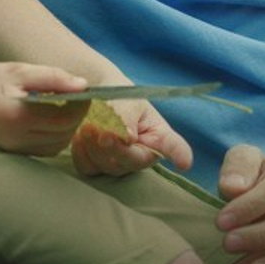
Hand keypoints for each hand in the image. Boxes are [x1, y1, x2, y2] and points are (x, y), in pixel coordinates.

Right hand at [0, 62, 89, 155]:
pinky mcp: (9, 152)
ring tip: (62, 106)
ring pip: (54, 147)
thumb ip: (51, 78)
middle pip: (63, 137)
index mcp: (20, 117)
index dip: (81, 106)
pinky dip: (51, 137)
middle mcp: (18, 140)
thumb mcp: (15, 71)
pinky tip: (46, 118)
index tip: (84, 90)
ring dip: (65, 130)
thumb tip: (82, 85)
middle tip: (75, 97)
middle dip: (75, 118)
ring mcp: (12, 149)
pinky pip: (40, 150)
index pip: (66, 119)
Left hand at [70, 99, 193, 176]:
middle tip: (98, 128)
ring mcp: (120, 165)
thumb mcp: (125, 99)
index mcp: (158, 136)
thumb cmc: (119, 95)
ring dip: (93, 145)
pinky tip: (80, 134)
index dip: (179, 155)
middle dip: (113, 146)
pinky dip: (81, 150)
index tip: (183, 162)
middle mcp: (142, 155)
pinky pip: (87, 166)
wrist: (93, 96)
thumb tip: (128, 139)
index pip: (174, 147)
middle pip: (131, 161)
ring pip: (107, 166)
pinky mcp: (98, 167)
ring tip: (86, 124)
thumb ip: (126, 116)